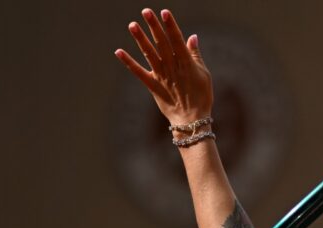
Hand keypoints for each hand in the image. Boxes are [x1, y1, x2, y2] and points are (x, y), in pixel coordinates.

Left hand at [115, 8, 211, 125]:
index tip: (164, 12)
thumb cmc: (201, 96)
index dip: (170, 25)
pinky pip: (138, 73)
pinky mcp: (152, 86)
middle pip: (161, 43)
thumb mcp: (203, 74)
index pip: (176, 39)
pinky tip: (119, 52)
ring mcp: (161, 76)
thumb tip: (191, 36)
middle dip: (154, 26)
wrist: (191, 120)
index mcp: (186, 62)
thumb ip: (195, 54)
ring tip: (132, 24)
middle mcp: (172, 67)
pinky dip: (128, 62)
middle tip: (146, 11)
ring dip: (140, 39)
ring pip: (149, 54)